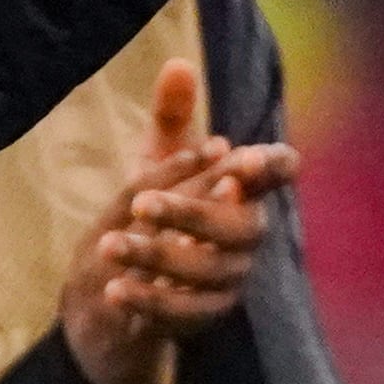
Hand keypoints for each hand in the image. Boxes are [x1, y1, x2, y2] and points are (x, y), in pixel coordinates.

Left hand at [58, 60, 302, 383]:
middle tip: (139, 203)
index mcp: (238, 192)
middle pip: (242, 227)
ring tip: (108, 244)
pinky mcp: (201, 318)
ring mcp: (226, 281)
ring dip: (157, 255)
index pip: (274, 174)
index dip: (272, 167)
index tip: (249, 159)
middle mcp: (243, 237)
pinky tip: (116, 288)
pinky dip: (151, 300)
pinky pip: (185, 313)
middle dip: (192, 212)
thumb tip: (177, 64)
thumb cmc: (153, 218)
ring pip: (208, 270)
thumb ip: (171, 120)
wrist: (114, 296)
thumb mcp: (155, 166)